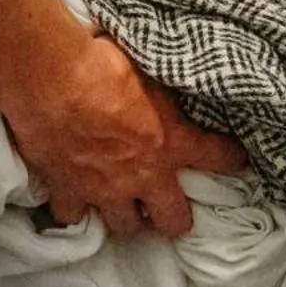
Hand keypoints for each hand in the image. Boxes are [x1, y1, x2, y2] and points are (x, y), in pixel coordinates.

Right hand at [2, 33, 245, 239]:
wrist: (49, 77)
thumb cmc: (100, 61)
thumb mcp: (146, 66)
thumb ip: (161, 84)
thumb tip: (170, 65)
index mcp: (170, 141)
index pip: (217, 156)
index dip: (230, 159)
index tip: (236, 160)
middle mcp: (143, 174)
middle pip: (172, 219)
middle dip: (174, 217)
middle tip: (169, 206)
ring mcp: (104, 188)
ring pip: (125, 225)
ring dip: (126, 217)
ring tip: (124, 205)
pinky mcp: (67, 190)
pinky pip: (72, 215)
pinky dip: (73, 209)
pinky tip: (73, 199)